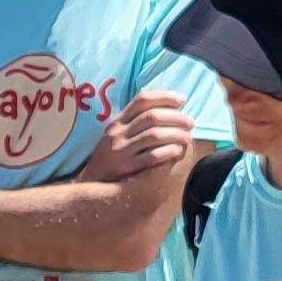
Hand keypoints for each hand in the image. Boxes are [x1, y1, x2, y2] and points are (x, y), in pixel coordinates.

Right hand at [81, 89, 195, 181]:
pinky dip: (168, 152)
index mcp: (117, 122)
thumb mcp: (115, 136)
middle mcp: (118, 133)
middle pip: (152, 117)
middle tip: (191, 123)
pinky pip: (151, 156)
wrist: (91, 184)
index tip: (182, 100)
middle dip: (176, 117)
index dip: (164, 97)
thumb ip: (133, 123)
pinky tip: (178, 151)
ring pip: (154, 135)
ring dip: (176, 134)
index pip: (142, 100)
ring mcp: (121, 150)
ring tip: (188, 137)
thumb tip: (165, 111)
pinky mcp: (125, 168)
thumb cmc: (109, 159)